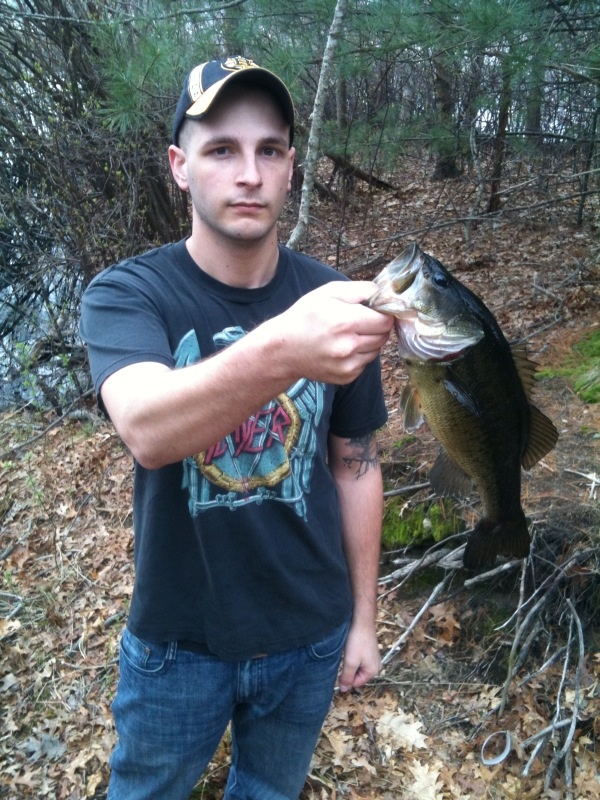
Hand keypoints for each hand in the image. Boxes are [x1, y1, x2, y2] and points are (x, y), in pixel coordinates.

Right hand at [277, 281, 392, 384]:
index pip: (385, 320)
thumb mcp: (328, 292)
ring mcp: (348, 365)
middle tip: (360, 322)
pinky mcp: (346, 377)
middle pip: (383, 336)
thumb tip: (383, 293)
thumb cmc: (305, 317)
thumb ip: (359, 290)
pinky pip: (365, 363)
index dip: (383, 313)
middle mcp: (349, 346)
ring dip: (369, 341)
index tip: (375, 311)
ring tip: (349, 335)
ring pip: (376, 350)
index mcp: (346, 322)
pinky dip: (359, 355)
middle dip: (377, 327)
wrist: (283, 350)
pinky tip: (342, 348)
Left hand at [338, 619, 380, 691]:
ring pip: (357, 667)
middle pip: (357, 676)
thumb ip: (347, 678)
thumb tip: (344, 691)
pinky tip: (350, 648)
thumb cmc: (357, 642)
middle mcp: (376, 666)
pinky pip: (359, 659)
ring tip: (348, 652)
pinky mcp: (369, 651)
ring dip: (350, 662)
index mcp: (373, 672)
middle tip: (345, 658)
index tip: (341, 668)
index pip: (356, 683)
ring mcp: (373, 658)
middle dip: (349, 669)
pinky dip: (353, 656)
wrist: (362, 621)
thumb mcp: (350, 662)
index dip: (346, 678)